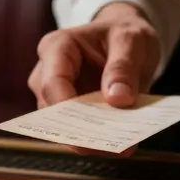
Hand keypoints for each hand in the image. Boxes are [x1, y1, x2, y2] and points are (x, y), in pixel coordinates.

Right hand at [27, 3, 159, 156]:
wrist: (124, 37)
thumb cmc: (123, 32)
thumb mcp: (132, 40)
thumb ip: (124, 66)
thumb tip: (118, 99)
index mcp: (57, 46)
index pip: (53, 82)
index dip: (68, 108)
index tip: (94, 127)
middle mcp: (47, 72)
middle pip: (53, 110)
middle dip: (82, 130)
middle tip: (115, 146)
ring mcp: (54, 94)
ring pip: (62, 127)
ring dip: (92, 139)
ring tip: (124, 147)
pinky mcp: (68, 111)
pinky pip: (77, 131)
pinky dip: (99, 140)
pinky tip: (123, 145)